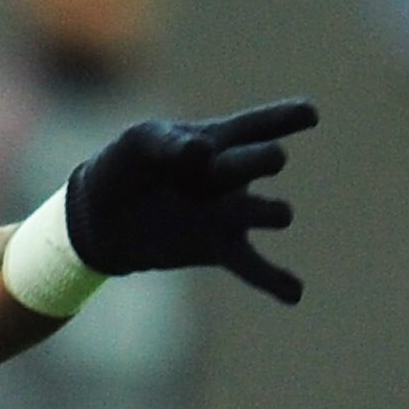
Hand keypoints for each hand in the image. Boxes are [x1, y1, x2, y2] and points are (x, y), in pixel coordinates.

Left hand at [63, 96, 317, 303]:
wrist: (99, 215)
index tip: (309, 114)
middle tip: (268, 159)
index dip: (284, 117)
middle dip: (259, 160)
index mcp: (219, 139)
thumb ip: (167, 143)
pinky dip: (272, 279)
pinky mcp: (217, 248)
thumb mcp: (138, 143)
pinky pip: (251, 266)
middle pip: (261, 161)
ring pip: (261, 211)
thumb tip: (201, 152)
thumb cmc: (125, 167)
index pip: (256, 125)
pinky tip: (295, 294)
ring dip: (266, 211)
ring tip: (281, 215)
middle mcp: (232, 174)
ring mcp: (228, 213)